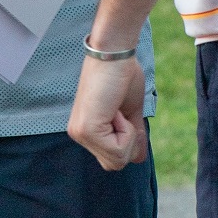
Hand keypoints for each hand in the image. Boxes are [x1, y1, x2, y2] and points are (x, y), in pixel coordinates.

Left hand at [68, 52, 147, 170]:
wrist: (115, 53)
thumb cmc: (122, 76)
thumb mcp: (130, 112)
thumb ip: (132, 136)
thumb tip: (139, 160)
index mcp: (86, 130)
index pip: (112, 159)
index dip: (128, 143)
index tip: (122, 114)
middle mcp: (78, 134)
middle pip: (114, 164)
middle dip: (127, 143)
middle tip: (120, 113)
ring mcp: (80, 133)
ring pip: (117, 160)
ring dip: (127, 135)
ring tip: (116, 110)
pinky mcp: (87, 130)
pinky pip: (118, 150)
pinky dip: (126, 131)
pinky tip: (115, 110)